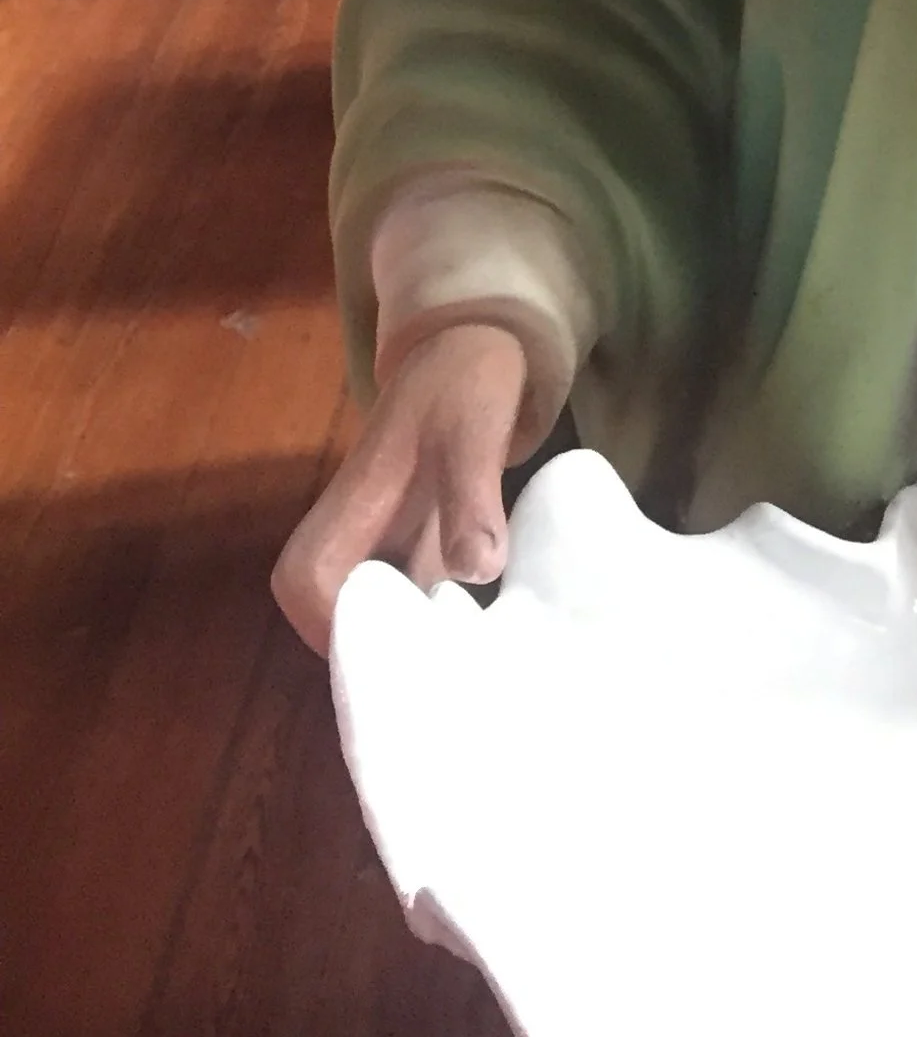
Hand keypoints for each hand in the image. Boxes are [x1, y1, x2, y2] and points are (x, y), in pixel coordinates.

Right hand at [273, 319, 533, 657]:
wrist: (475, 347)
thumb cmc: (464, 385)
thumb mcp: (473, 432)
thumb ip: (472, 495)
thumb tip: (477, 570)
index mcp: (344, 513)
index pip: (315, 595)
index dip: (349, 635)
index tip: (410, 664)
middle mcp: (348, 540)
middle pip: (338, 622)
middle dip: (383, 658)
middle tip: (449, 688)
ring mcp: (377, 548)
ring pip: (374, 618)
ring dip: (410, 649)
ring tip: (466, 682)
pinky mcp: (409, 550)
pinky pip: (408, 603)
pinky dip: (434, 626)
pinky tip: (481, 648)